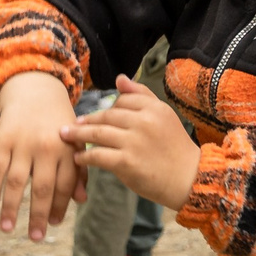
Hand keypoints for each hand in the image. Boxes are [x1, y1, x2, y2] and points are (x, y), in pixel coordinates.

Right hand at [0, 71, 84, 239]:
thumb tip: (81, 200)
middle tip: (35, 237)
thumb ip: (79, 169)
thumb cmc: (59, 124)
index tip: (54, 225)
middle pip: (43, 188)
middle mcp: (47, 148)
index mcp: (68, 149)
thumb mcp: (75, 142)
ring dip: (12, 208)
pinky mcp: (2, 139)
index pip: (66, 184)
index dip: (60, 206)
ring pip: (17, 182)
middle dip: (39, 215)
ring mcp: (23, 144)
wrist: (36, 92)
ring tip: (8, 229)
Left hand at [61, 75, 202, 209]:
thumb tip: (119, 78)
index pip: (122, 100)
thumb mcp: (164, 116)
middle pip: (107, 115)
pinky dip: (84, 157)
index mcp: (155, 108)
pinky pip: (97, 155)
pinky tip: (78, 159)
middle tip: (72, 125)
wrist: (188, 178)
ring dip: (78, 135)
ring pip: (97, 133)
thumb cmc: (175, 148)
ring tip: (66, 137)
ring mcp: (134, 141)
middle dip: (87, 120)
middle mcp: (144, 121)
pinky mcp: (126, 162)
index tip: (97, 116)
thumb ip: (142, 96)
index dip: (107, 108)